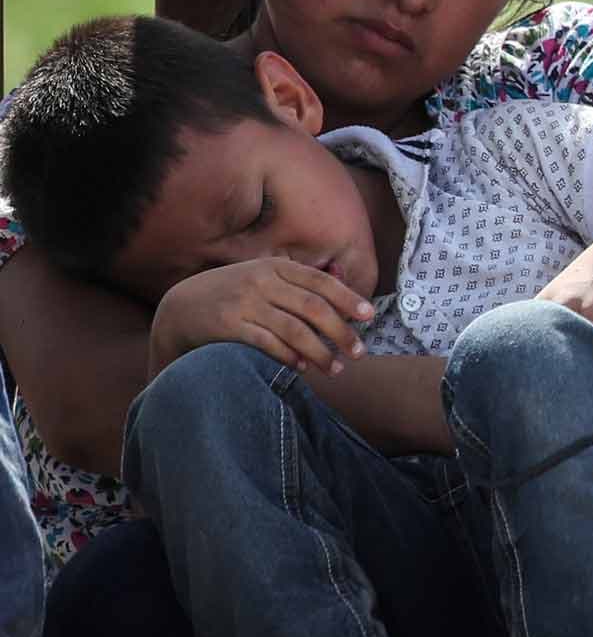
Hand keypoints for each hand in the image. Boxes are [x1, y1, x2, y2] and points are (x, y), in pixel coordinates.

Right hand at [150, 259, 372, 378]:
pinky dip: (289, 357)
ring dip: (319, 352)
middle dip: (340, 332)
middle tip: (358, 353)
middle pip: (313, 308)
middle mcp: (261, 281)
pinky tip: (303, 368)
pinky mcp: (228, 324)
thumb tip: (344, 300)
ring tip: (334, 369)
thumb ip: (295, 285)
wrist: (179, 308)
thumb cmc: (233, 296)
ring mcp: (243, 302)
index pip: (320, 282)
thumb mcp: (261, 279)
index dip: (348, 299)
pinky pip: (268, 343)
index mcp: (274, 267)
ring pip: (294, 329)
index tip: (369, 316)